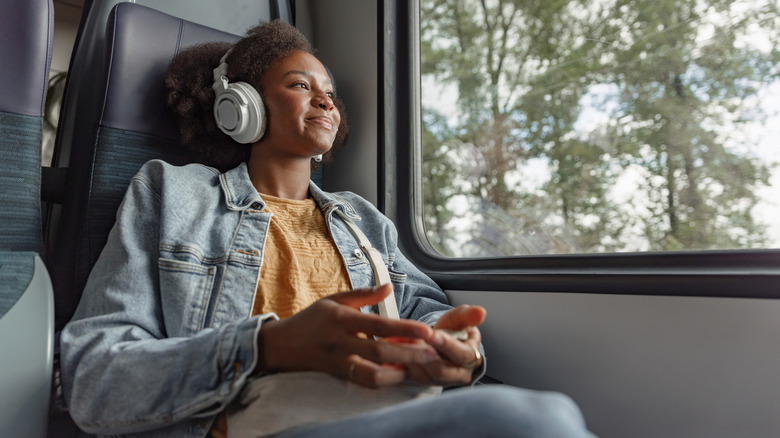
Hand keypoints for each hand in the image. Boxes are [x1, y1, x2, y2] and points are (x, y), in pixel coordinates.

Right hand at [257, 284, 438, 387]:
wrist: (281, 345)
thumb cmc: (311, 320)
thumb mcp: (335, 300)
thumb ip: (364, 294)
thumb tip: (389, 286)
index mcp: (341, 318)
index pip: (378, 324)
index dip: (403, 329)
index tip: (426, 331)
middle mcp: (340, 342)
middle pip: (379, 352)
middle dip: (408, 354)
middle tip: (432, 353)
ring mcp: (338, 361)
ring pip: (371, 374)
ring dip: (397, 373)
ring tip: (418, 367)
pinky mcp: (338, 375)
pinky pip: (363, 381)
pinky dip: (383, 380)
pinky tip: (398, 374)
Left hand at [406, 305, 485, 386]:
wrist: (439, 343)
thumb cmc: (452, 331)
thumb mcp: (459, 319)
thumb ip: (468, 315)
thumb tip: (481, 312)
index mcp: (472, 357)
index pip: (463, 355)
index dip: (446, 345)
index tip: (432, 334)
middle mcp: (459, 374)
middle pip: (442, 370)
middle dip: (425, 354)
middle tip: (411, 339)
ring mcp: (442, 381)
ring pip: (426, 376)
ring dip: (412, 359)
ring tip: (401, 342)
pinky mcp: (426, 384)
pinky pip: (413, 379)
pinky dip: (403, 365)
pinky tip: (396, 352)